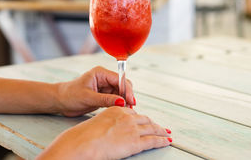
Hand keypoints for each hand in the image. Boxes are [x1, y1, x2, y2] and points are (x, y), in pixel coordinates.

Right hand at [38, 107, 171, 159]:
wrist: (84, 142)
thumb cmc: (86, 135)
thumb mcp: (98, 122)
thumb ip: (109, 123)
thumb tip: (111, 130)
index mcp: (116, 109)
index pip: (133, 113)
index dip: (141, 118)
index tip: (145, 120)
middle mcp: (127, 117)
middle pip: (145, 119)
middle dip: (153, 124)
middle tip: (159, 127)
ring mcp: (133, 129)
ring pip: (152, 128)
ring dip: (161, 131)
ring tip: (166, 133)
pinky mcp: (136, 142)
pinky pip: (153, 140)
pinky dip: (162, 140)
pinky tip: (166, 141)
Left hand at [55, 66, 133, 116]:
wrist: (60, 101)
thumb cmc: (70, 95)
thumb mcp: (88, 98)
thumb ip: (105, 99)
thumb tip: (122, 101)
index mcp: (100, 73)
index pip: (119, 79)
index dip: (127, 90)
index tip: (131, 101)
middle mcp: (104, 78)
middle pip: (122, 85)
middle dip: (127, 96)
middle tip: (130, 108)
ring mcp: (104, 87)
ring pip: (120, 93)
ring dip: (124, 101)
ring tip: (126, 111)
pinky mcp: (103, 95)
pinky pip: (115, 99)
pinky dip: (119, 104)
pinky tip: (120, 111)